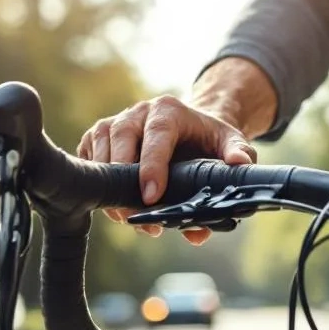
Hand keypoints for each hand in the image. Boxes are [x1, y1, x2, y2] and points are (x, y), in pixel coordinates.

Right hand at [77, 95, 257, 244]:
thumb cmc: (208, 138)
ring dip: (111, 188)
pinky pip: (89, 159)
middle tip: (136, 216)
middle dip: (126, 182)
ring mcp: (115, 123)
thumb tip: (239, 166)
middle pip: (121, 141)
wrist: (189, 128)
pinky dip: (97, 184)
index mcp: (169, 111)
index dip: (151, 166)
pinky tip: (113, 205)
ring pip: (101, 151)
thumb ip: (240, 153)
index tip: (152, 196)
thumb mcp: (230, 141)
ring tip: (130, 218)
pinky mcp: (99, 138)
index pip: (156, 135)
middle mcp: (138, 113)